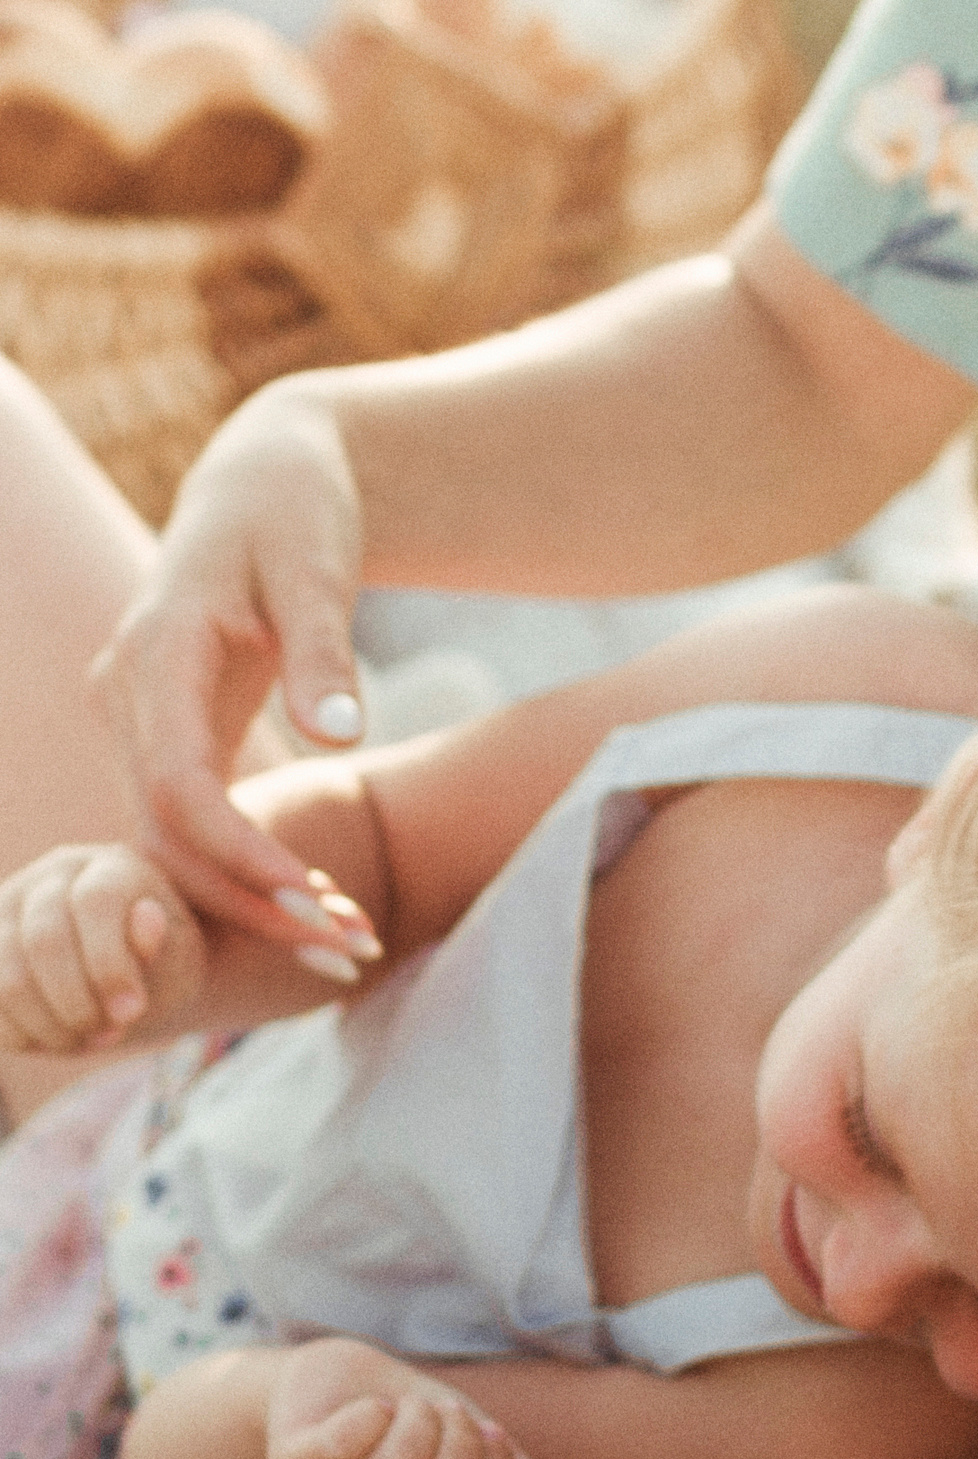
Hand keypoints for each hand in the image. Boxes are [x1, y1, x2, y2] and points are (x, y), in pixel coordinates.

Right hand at [0, 841, 207, 1053]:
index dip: (109, 963)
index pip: (94, 902)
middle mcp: (50, 877)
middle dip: (77, 1003)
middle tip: (110, 1036)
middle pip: (43, 940)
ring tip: (89, 1040)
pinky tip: (59, 1040)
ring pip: (6, 974)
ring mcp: (8, 910)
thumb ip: (160, 947)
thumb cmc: (164, 965)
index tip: (132, 1012)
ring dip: (49, 1024)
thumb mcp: (178, 960)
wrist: (134, 977)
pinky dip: (22, 1033)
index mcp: (111, 868)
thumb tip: (148, 917)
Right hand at [87, 381, 379, 965]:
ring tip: (348, 945)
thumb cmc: (297, 516)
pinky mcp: (162, 735)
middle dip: (254, 903)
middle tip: (348, 953)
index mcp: (158, 652)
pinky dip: (250, 871)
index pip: (179, 784)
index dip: (239, 853)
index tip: (311, 902)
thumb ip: (324, 651)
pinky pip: (191, 823)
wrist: (263, 487)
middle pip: (169, 832)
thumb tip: (339, 736)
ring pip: (174, 840)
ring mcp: (136, 717)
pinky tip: (321, 906)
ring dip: (254, 902)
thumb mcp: (319, 570)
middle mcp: (128, 693)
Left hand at [265, 1337, 572, 1458]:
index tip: (492, 1436)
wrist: (347, 1386)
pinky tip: (374, 1409)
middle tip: (449, 1414)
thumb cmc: (422, 1430)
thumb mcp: (483, 1457)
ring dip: (420, 1418)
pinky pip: (344, 1446)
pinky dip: (374, 1412)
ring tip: (414, 1408)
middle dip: (464, 1435)